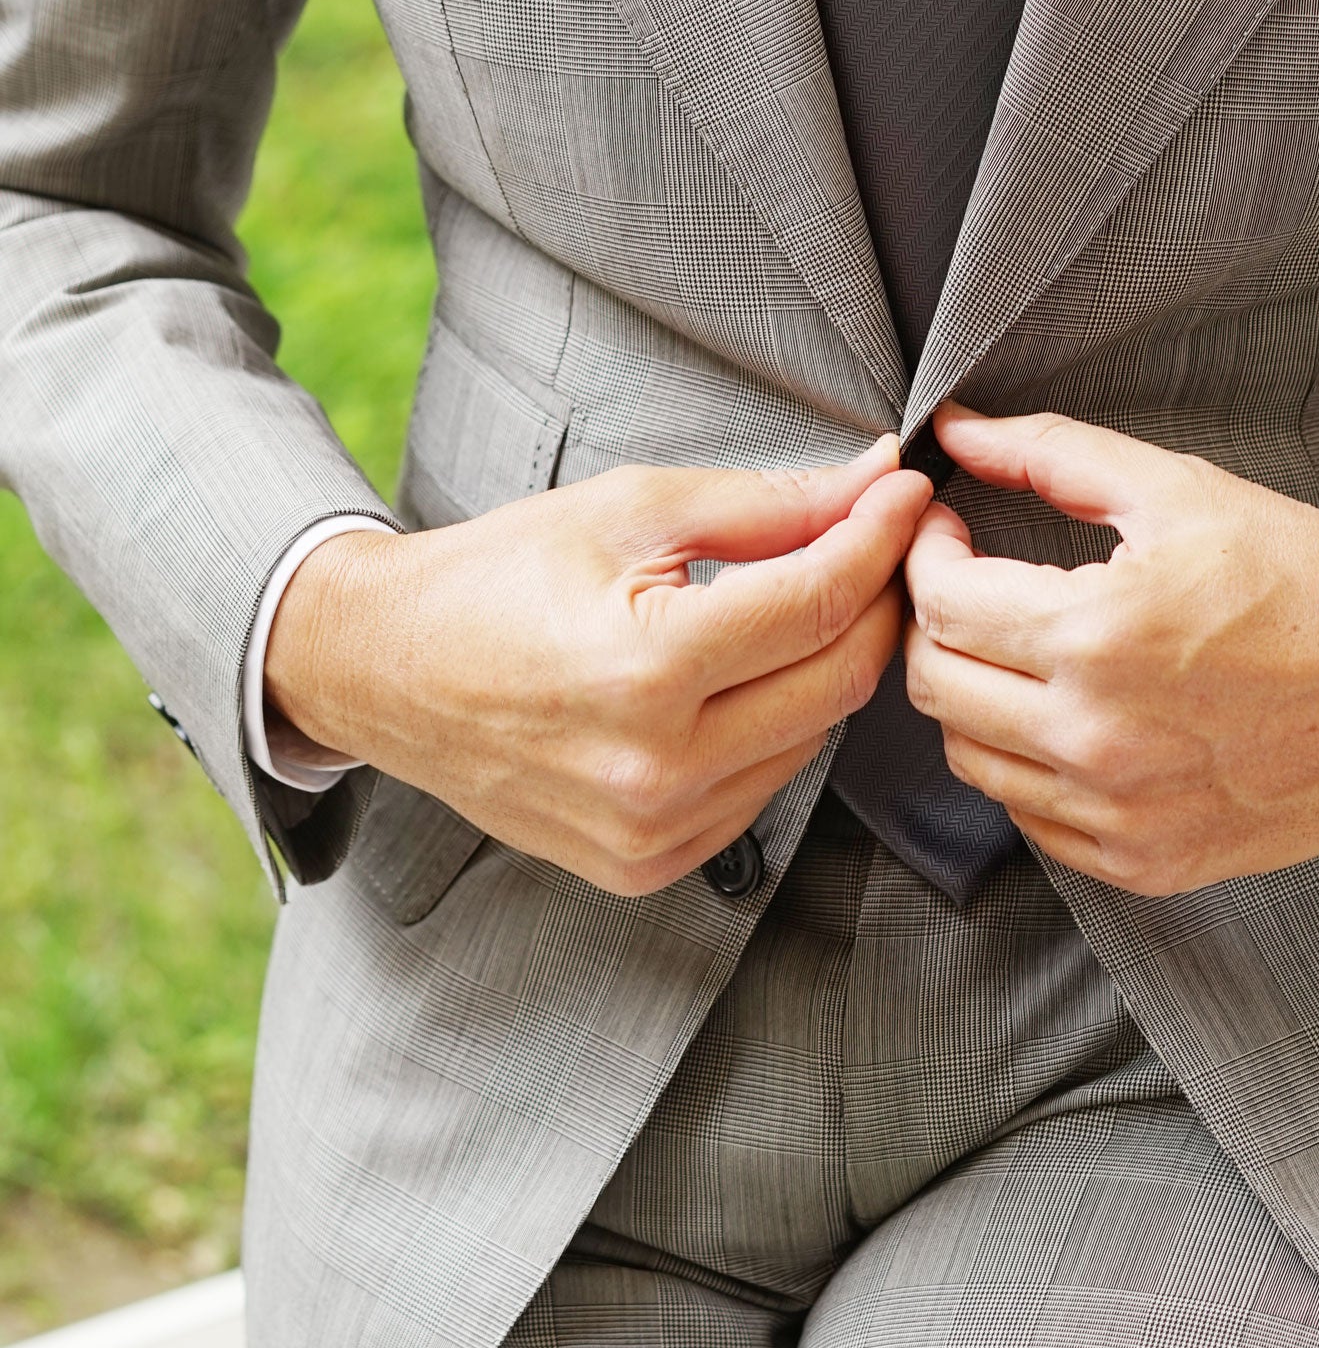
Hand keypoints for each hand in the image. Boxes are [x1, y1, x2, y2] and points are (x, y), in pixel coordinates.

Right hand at [265, 438, 931, 893]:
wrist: (384, 670)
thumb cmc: (497, 577)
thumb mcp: (630, 511)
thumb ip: (767, 504)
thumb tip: (873, 482)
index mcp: (646, 668)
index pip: (820, 602)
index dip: (880, 538)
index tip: (904, 493)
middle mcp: (655, 768)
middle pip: (840, 681)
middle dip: (874, 600)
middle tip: (875, 541)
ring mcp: (651, 831)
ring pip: (812, 739)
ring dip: (827, 666)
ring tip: (802, 601)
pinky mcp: (645, 865)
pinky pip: (763, 792)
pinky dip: (777, 728)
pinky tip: (744, 678)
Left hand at [901, 406, 1318, 893]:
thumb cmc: (1307, 581)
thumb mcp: (1179, 491)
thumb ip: (1051, 454)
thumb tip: (956, 429)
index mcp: (1096, 634)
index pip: (937, 601)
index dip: (923, 552)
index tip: (945, 531)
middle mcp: (1095, 737)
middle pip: (933, 684)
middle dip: (931, 621)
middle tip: (967, 583)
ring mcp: (1118, 811)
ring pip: (970, 757)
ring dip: (972, 695)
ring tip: (1017, 648)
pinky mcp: (1144, 860)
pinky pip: (1032, 818)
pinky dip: (1026, 766)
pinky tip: (1065, 716)